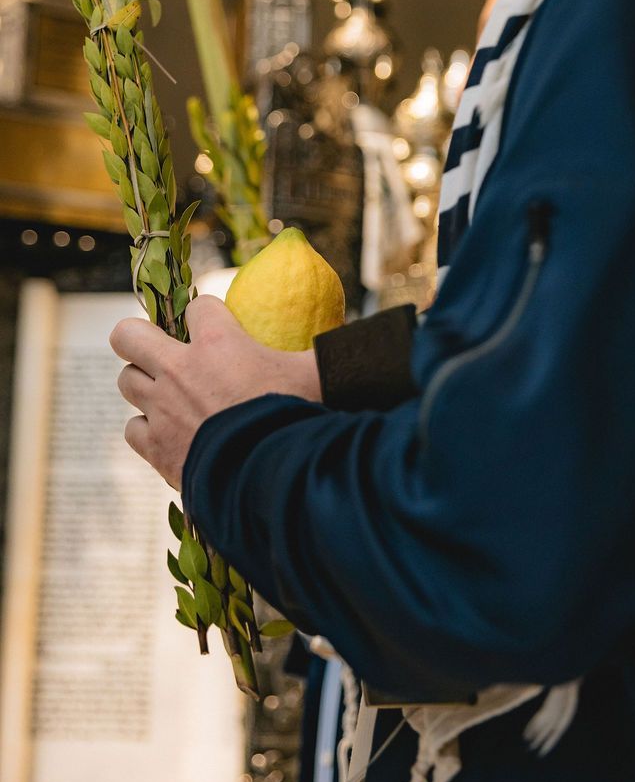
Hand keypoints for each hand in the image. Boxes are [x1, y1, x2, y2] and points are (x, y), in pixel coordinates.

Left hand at [109, 294, 321, 488]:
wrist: (271, 475)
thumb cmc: (298, 416)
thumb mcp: (316, 374)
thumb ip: (326, 352)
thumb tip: (361, 338)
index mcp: (217, 341)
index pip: (198, 306)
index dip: (209, 315)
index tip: (219, 328)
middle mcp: (179, 370)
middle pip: (127, 335)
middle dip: (140, 337)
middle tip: (163, 348)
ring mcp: (161, 409)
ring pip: (127, 380)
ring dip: (145, 384)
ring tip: (169, 393)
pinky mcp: (155, 447)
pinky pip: (133, 428)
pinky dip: (148, 429)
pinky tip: (171, 433)